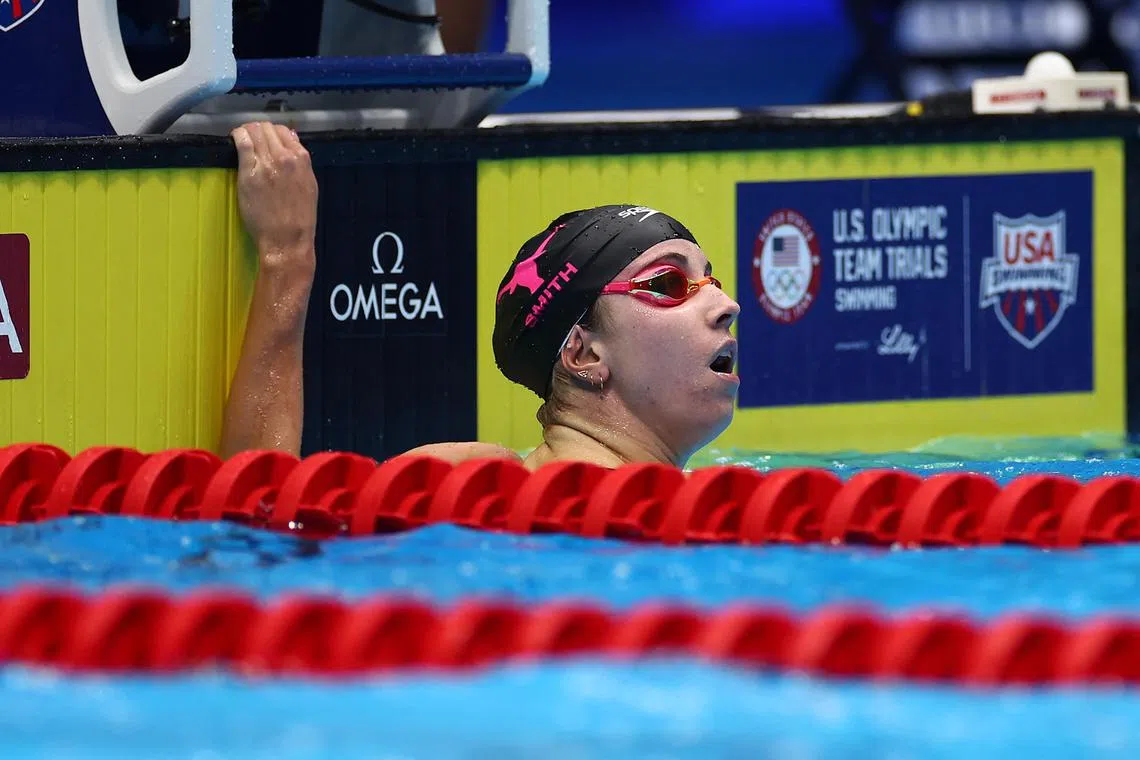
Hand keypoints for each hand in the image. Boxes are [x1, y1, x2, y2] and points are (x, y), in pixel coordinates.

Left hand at [231, 121, 317, 275]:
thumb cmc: (299, 218)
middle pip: (267, 128)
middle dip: (258, 129)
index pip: (284, 131)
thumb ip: (300, 163)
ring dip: (246, 130)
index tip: (265, 138)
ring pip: (254, 131)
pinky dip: (237, 136)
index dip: (272, 132)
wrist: (287, 239)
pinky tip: (234, 138)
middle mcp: (285, 157)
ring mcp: (266, 163)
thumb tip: (291, 141)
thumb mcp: (309, 186)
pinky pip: (242, 143)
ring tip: (241, 136)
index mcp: (302, 160)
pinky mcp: (249, 172)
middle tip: (251, 137)